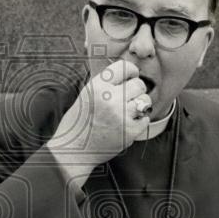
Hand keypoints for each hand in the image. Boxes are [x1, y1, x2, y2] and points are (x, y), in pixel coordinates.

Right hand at [47, 60, 150, 175]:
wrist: (73, 150)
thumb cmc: (78, 123)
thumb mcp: (86, 95)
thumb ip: (106, 84)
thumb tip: (129, 74)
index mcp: (97, 86)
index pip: (125, 67)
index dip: (131, 71)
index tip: (132, 76)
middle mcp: (109, 98)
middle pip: (139, 84)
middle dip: (135, 90)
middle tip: (127, 99)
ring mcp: (121, 115)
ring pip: (145, 100)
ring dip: (139, 105)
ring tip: (127, 112)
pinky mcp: (129, 131)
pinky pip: (145, 118)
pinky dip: (139, 121)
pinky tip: (126, 124)